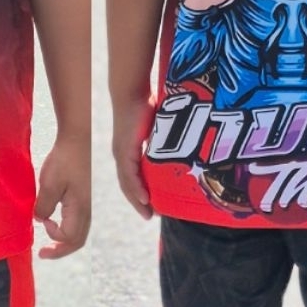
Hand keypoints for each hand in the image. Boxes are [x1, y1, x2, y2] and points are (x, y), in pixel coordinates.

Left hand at [34, 134, 90, 258]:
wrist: (77, 139)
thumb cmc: (64, 160)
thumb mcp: (49, 183)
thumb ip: (44, 206)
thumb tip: (40, 220)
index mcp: (80, 208)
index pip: (69, 237)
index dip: (53, 236)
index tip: (42, 222)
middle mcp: (86, 210)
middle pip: (77, 241)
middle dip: (60, 250)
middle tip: (43, 254)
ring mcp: (86, 204)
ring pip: (79, 233)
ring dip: (64, 241)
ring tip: (49, 242)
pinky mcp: (83, 197)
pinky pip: (77, 222)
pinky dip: (66, 229)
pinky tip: (54, 221)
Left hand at [112, 97, 155, 219]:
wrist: (131, 91)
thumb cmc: (146, 104)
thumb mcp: (158, 127)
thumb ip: (166, 138)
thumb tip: (184, 143)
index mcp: (129, 152)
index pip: (133, 178)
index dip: (141, 192)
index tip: (152, 206)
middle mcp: (122, 156)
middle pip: (129, 186)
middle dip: (139, 203)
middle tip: (150, 216)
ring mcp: (121, 154)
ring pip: (128, 184)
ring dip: (138, 200)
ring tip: (148, 213)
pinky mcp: (124, 150)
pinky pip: (129, 174)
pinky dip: (137, 188)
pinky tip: (144, 198)